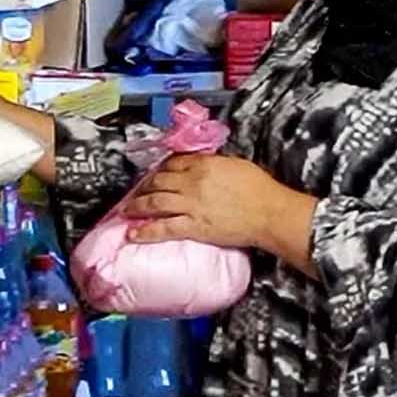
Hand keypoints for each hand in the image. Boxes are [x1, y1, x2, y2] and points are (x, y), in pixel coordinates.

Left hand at [120, 154, 288, 250]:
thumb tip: (204, 166)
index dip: (162, 168)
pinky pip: (163, 228)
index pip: (173, 162)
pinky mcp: (193, 227)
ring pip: (154, 202)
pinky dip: (145, 231)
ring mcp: (190, 205)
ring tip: (127, 210)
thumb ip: (215, 164)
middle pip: (159, 181)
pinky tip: (134, 233)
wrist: (269, 213)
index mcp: (204, 164)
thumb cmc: (260, 190)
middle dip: (145, 186)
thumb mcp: (236, 165)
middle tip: (137, 190)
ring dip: (137, 205)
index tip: (157, 173)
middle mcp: (192, 182)